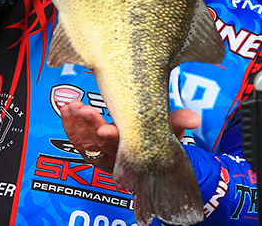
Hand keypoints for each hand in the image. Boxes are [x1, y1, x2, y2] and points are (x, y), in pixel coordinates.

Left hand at [59, 100, 200, 172]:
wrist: (145, 157)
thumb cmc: (157, 142)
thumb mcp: (169, 133)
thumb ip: (177, 124)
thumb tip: (195, 118)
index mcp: (133, 153)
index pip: (122, 147)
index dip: (114, 138)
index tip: (106, 128)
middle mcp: (115, 157)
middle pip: (100, 144)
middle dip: (90, 127)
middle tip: (83, 110)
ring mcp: (100, 153)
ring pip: (84, 142)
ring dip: (76, 124)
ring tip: (71, 105)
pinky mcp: (89, 148)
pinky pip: (76, 140)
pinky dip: (69, 126)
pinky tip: (66, 110)